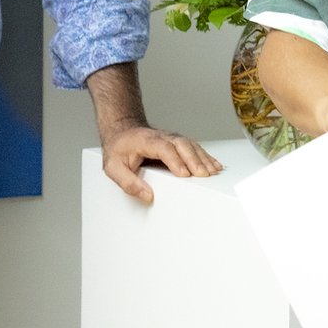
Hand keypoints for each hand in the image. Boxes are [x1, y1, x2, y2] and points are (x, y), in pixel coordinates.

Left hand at [100, 124, 225, 202]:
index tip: (183, 174)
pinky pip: (194, 147)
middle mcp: (162, 136)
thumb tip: (147, 195)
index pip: (163, 148)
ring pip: (190, 144)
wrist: (122, 132)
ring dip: (203, 158)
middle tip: (203, 174)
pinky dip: (205, 156)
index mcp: (145, 141)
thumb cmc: (118, 150)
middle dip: (194, 159)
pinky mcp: (178, 142)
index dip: (175, 160)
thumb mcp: (113, 168)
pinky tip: (214, 165)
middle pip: (182, 144)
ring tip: (213, 171)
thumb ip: (128, 182)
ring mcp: (171, 138)